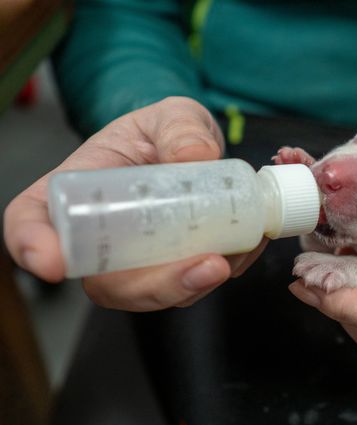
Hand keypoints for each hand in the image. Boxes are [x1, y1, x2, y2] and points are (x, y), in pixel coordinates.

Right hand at [4, 97, 265, 310]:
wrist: (194, 149)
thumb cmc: (164, 131)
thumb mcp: (171, 115)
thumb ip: (180, 127)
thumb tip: (197, 156)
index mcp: (75, 191)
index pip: (30, 222)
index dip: (32, 246)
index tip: (51, 263)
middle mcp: (102, 237)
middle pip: (106, 282)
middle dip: (153, 286)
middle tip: (204, 265)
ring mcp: (140, 260)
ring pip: (154, 293)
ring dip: (193, 286)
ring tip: (231, 256)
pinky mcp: (176, 268)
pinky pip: (192, 285)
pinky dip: (222, 272)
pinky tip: (244, 247)